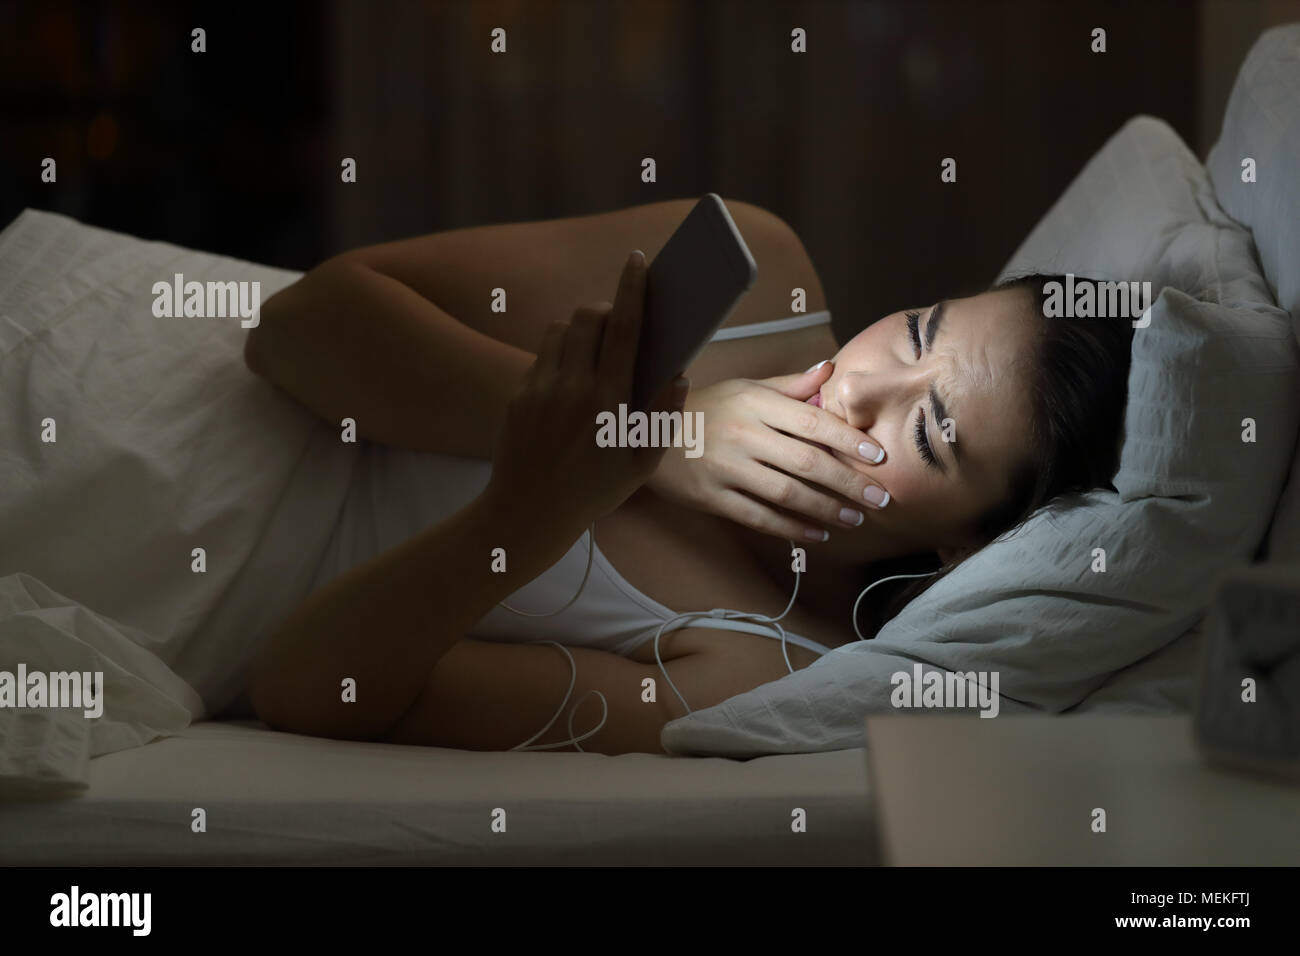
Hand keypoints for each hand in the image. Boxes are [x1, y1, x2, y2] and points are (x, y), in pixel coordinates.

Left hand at [483, 250, 689, 529]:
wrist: (528, 513)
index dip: (632, 290)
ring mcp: (540, 388)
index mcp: (608, 401)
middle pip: (588, 317)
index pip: (624, 329)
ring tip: (595, 351)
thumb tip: (678, 375)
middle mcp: (571, 387)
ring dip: (580, 330)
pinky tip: (570, 381)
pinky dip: (560, 355)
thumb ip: (662, 416)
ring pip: (560, 330)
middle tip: (619, 322)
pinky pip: (542, 356)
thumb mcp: (642, 463)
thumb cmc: (593, 491)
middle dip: (606, 309)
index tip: (637, 261)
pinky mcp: (518, 395)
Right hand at [645, 361, 889, 539]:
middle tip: (880, 498)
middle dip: (849, 482)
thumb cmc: (705, 407)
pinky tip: (816, 534)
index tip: (879, 456)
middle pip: (807, 461)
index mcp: (755, 402)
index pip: (812, 421)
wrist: (646, 433)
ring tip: (855, 519)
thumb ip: (789, 385)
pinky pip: (758, 517)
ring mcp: (726, 468)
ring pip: (787, 493)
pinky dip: (790, 528)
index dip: (849, 440)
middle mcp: (743, 434)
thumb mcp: (744, 387)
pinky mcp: (712, 497)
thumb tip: (830, 371)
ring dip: (826, 509)